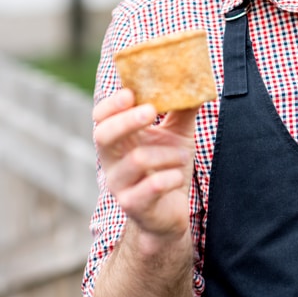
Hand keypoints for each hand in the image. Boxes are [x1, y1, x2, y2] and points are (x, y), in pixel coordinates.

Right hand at [92, 88, 197, 238]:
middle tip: (151, 110)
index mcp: (118, 141)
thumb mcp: (177, 136)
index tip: (130, 92)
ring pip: (137, 160)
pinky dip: (171, 177)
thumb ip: (182, 111)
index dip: (111, 104)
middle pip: (103, 136)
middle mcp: (112, 162)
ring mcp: (120, 185)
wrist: (171, 214)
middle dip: (126, 121)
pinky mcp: (134, 205)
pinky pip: (152, 186)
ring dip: (167, 154)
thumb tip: (196, 82)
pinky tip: (178, 177)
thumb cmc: (168, 168)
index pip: (101, 118)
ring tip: (184, 155)